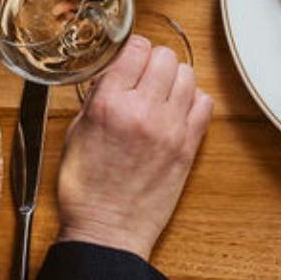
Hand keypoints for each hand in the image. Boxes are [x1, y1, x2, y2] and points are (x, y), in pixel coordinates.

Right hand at [54, 35, 213, 261]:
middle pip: (165, 56)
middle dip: (154, 63)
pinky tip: (178, 112)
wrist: (107, 230)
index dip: (132, 51)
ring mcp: (170, 127)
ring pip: (188, 75)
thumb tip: (115, 73)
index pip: (135, 49)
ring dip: (175, 79)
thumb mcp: (75, 134)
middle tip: (145, 78)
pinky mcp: (189, 145)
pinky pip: (205, 103)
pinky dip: (193, 101)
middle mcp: (143, 110)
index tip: (130, 60)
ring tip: (162, 95)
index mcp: (110, 104)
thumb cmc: (85, 188)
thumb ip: (98, 97)